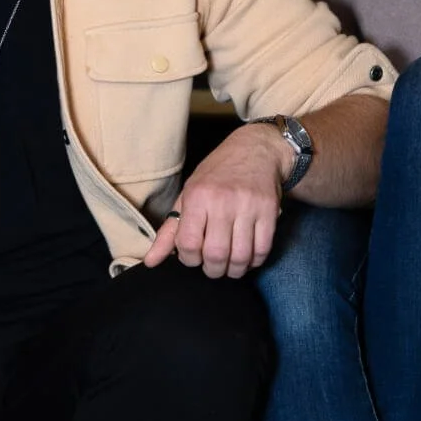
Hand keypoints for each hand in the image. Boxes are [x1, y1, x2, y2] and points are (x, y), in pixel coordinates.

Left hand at [142, 124, 285, 277]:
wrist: (255, 151)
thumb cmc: (217, 175)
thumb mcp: (188, 195)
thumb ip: (170, 231)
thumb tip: (150, 261)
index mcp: (198, 196)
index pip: (188, 244)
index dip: (189, 259)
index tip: (193, 257)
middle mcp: (223, 201)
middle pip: (215, 254)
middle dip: (212, 270)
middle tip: (212, 266)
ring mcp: (248, 206)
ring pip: (240, 256)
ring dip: (234, 270)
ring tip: (229, 266)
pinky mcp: (269, 211)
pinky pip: (262, 250)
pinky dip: (254, 262)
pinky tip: (247, 257)